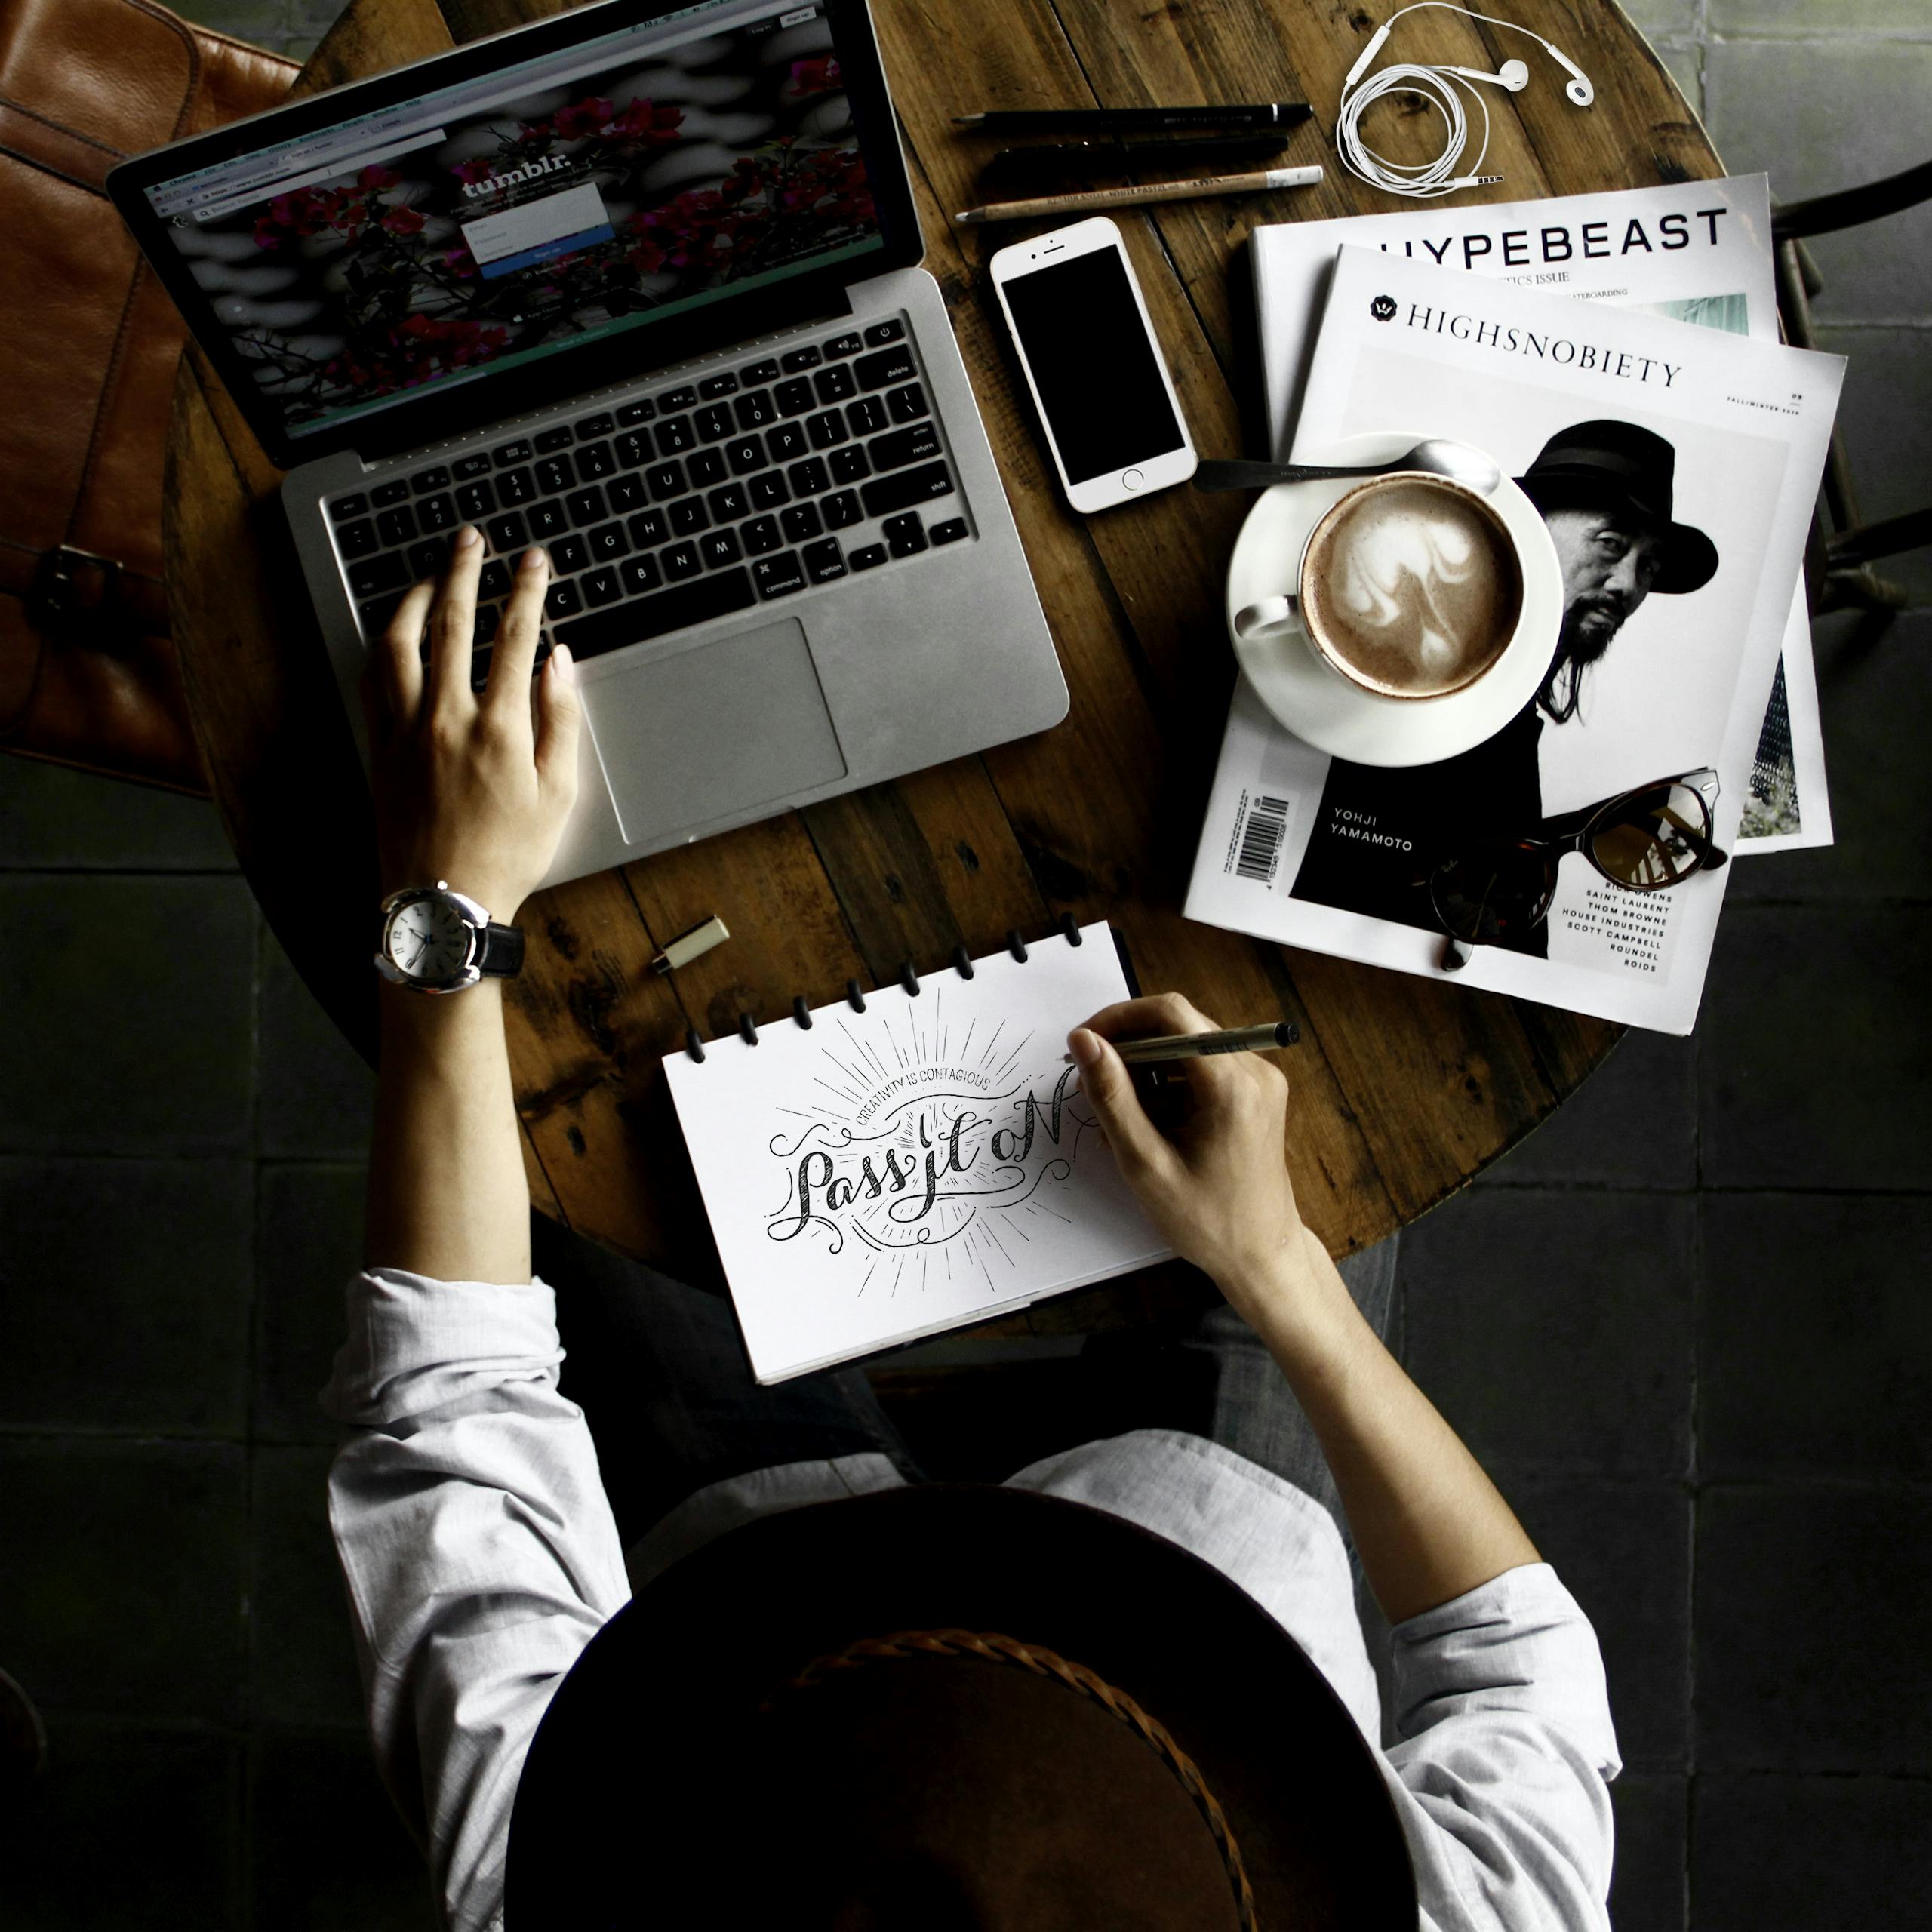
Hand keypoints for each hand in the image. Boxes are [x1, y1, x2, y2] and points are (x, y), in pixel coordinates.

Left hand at [361, 529, 581, 922]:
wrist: (444, 902)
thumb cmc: (508, 855)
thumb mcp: (559, 793)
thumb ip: (561, 720)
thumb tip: (558, 661)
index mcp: (499, 728)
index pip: (513, 637)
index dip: (526, 590)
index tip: (534, 561)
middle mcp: (446, 717)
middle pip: (452, 622)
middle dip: (464, 571)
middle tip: (472, 538)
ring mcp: (405, 729)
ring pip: (401, 641)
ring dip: (416, 597)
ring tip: (431, 573)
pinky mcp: (379, 746)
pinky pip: (374, 677)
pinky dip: (386, 643)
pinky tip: (396, 631)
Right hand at [1069, 993, 1317, 1324]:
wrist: (1262, 1256)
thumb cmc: (1207, 1221)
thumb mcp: (1146, 1163)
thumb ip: (1112, 1096)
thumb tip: (1083, 1041)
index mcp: (1232, 1084)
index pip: (1170, 1014)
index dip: (1119, 1019)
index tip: (1084, 1044)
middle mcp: (1254, 1070)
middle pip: (1179, 1026)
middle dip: (1129, 1048)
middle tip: (1092, 1085)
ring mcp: (1260, 1081)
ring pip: (1187, 1046)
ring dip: (1147, 1070)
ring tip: (1121, 1119)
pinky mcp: (1256, 1094)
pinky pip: (1203, 1068)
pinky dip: (1169, 1086)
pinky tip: (1149, 1125)